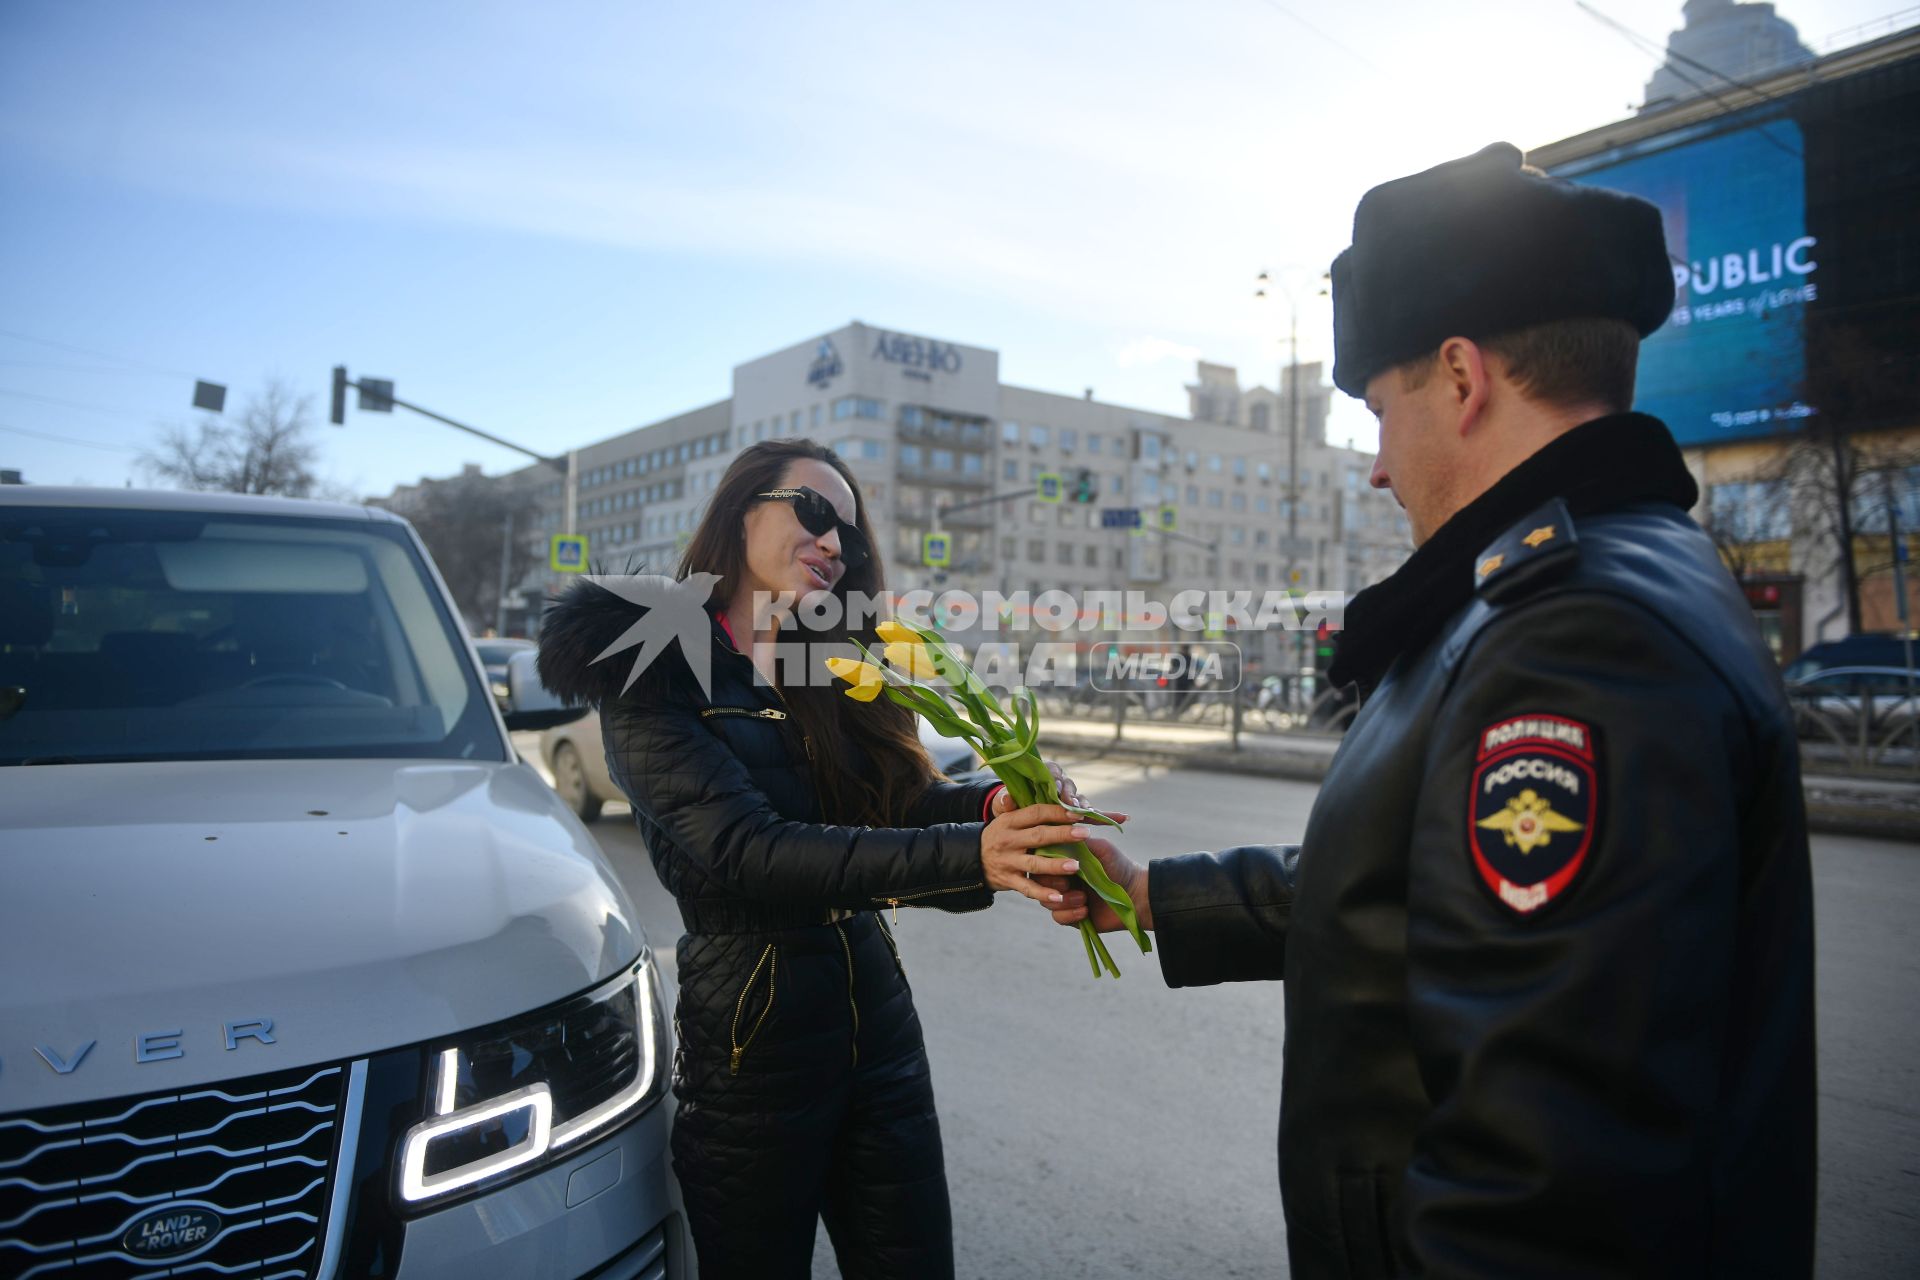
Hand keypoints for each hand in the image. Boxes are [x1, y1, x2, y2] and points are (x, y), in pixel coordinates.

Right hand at [980, 803, 1088, 905]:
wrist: (972, 858)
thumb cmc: (1000, 835)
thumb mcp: (1006, 818)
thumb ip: (1026, 808)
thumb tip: (1043, 787)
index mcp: (1010, 821)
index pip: (1036, 813)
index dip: (1057, 812)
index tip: (1078, 813)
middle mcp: (1008, 840)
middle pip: (1038, 836)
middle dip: (1062, 834)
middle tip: (1085, 834)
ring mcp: (1008, 862)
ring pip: (1034, 864)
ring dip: (1055, 865)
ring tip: (1075, 866)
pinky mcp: (1008, 880)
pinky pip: (1027, 888)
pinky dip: (1042, 893)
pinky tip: (1059, 896)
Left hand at [989, 760, 1128, 822]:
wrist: (1015, 822)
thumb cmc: (1010, 808)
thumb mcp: (1004, 807)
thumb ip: (1005, 802)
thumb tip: (1006, 798)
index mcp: (1041, 776)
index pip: (1051, 771)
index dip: (1055, 778)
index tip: (1056, 788)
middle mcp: (1058, 784)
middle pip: (1069, 784)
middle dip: (1070, 794)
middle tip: (1071, 804)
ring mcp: (1069, 798)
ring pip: (1080, 798)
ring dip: (1084, 805)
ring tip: (1085, 813)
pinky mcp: (1077, 814)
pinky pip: (1094, 814)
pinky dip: (1108, 816)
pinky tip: (1123, 819)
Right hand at [1038, 836, 1152, 932]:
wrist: (1137, 894)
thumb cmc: (1119, 866)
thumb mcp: (1100, 848)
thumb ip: (1077, 842)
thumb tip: (1054, 836)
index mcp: (1065, 859)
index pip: (1042, 858)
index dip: (1047, 863)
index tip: (1063, 865)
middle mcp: (1061, 877)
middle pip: (1039, 881)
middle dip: (1051, 883)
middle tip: (1068, 883)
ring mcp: (1065, 897)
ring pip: (1045, 901)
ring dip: (1063, 901)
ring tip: (1083, 898)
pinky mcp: (1070, 916)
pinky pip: (1057, 917)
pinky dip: (1070, 914)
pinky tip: (1085, 911)